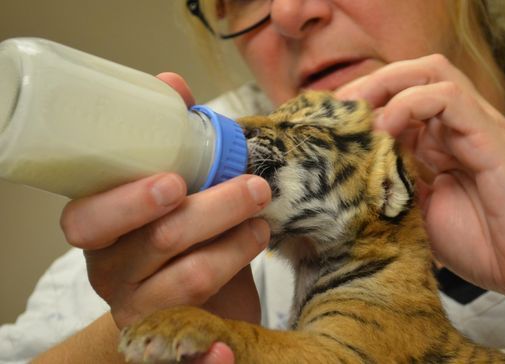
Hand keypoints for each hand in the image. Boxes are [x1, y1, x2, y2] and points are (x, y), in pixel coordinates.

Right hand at [60, 73, 271, 328]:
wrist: (187, 302)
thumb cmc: (178, 236)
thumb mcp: (171, 191)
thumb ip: (168, 141)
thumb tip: (171, 83)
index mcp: (101, 231)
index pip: (89, 219)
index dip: (129, 200)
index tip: (174, 181)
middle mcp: (112, 272)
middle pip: (158, 241)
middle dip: (213, 210)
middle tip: (255, 187)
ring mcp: (140, 309)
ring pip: (190, 278)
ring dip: (237, 246)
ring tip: (263, 223)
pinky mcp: (172, 340)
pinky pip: (193, 347)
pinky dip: (210, 352)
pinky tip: (228, 346)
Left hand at [336, 55, 504, 304]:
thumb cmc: (480, 244)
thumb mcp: (417, 212)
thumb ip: (390, 184)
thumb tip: (347, 172)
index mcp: (438, 141)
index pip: (398, 97)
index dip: (361, 104)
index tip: (328, 125)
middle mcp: (457, 126)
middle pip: (412, 74)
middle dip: (369, 84)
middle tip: (337, 110)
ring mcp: (477, 126)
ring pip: (431, 73)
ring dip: (386, 86)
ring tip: (357, 113)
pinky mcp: (492, 136)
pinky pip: (450, 98)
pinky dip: (412, 103)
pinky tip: (387, 127)